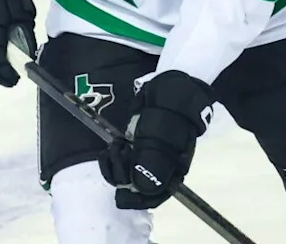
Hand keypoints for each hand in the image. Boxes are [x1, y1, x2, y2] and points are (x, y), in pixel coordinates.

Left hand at [98, 70, 215, 208]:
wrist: (169, 88)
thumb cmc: (171, 110)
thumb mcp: (162, 133)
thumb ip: (152, 160)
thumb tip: (140, 188)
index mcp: (173, 171)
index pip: (155, 195)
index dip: (137, 198)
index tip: (120, 193)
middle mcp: (160, 169)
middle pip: (138, 187)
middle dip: (122, 175)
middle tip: (119, 152)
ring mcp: (146, 158)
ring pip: (126, 175)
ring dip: (115, 165)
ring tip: (117, 145)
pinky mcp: (135, 148)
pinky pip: (121, 161)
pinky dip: (112, 157)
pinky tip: (113, 145)